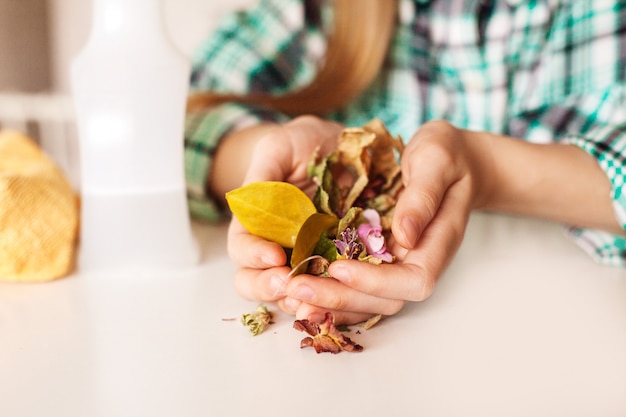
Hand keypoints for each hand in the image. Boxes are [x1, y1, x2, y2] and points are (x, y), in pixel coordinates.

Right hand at [225, 116, 343, 313]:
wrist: (338, 147)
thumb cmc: (302, 144)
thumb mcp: (279, 148)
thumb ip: (263, 174)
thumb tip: (250, 201)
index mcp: (254, 222)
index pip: (241, 247)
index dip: (253, 255)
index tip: (273, 255)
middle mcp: (274, 246)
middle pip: (254, 280)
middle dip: (266, 286)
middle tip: (287, 283)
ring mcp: (304, 258)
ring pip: (288, 293)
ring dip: (298, 299)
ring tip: (313, 298)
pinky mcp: (334, 262)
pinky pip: (328, 288)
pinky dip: (330, 296)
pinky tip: (341, 294)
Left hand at [282, 120, 494, 323]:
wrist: (451, 159)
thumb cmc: (446, 154)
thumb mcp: (436, 160)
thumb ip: (423, 195)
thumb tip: (404, 235)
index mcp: (438, 242)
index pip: (414, 280)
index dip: (377, 282)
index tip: (338, 267)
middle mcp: (418, 261)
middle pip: (385, 300)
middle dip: (340, 296)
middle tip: (295, 286)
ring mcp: (399, 264)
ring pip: (368, 300)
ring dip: (330, 301)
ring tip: (290, 292)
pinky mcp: (380, 259)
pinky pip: (357, 286)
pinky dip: (330, 290)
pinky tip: (299, 285)